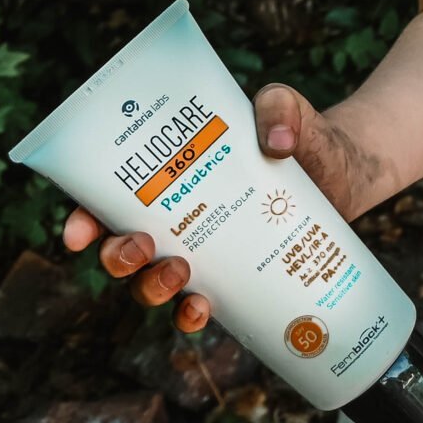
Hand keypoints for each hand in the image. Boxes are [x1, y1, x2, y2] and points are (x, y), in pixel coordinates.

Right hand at [61, 80, 356, 335]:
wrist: (344, 169)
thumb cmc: (300, 134)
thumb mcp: (286, 107)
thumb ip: (279, 106)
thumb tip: (275, 142)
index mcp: (170, 175)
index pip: (108, 199)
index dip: (82, 219)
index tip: (77, 233)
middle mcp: (179, 217)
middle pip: (122, 249)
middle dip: (118, 257)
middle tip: (142, 246)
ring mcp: (206, 252)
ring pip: (153, 284)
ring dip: (153, 288)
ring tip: (181, 273)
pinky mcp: (235, 277)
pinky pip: (199, 307)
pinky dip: (191, 316)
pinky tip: (202, 310)